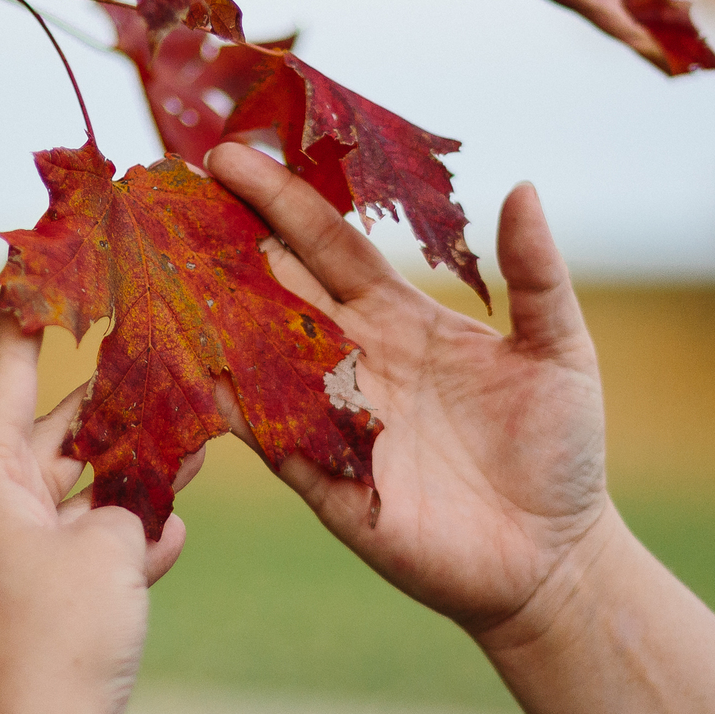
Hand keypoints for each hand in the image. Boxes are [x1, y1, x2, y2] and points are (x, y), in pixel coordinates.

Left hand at [0, 307, 191, 713]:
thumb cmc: (52, 641)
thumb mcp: (107, 550)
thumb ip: (132, 504)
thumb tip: (145, 509)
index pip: (2, 369)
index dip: (31, 313)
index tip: (47, 259)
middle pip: (46, 432)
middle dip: (112, 404)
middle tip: (163, 356)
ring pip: (71, 494)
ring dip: (131, 475)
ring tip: (194, 440)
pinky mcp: (26, 609)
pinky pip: (76, 552)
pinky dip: (121, 540)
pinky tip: (173, 533)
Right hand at [205, 142, 612, 644]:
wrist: (551, 556)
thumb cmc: (560, 449)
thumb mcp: (559, 350)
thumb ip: (535, 274)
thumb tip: (525, 187)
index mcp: (402, 318)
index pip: (326, 244)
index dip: (280, 200)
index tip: (228, 157)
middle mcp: (354, 358)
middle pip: (275, 287)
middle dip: (222, 242)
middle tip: (165, 194)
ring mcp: (331, 416)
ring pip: (253, 352)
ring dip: (207, 313)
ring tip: (154, 266)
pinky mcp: (322, 478)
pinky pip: (260, 431)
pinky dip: (223, 399)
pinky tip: (188, 367)